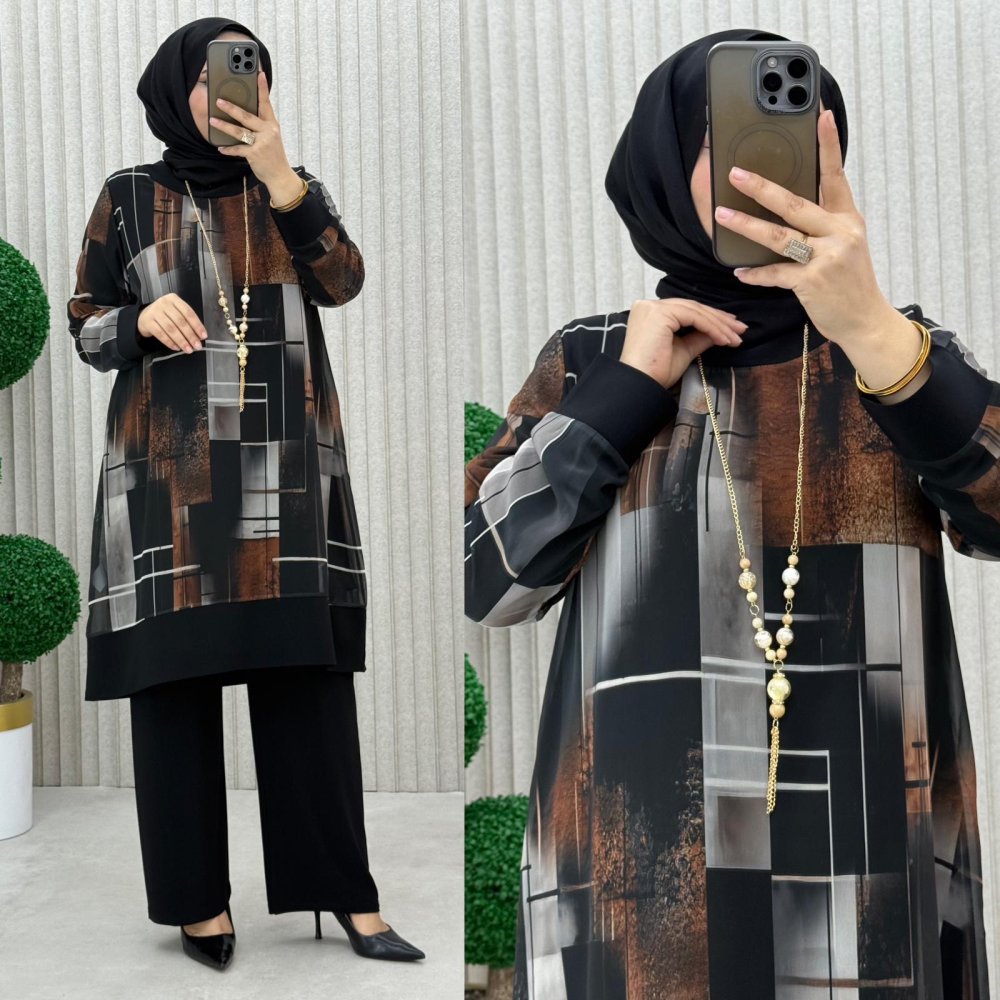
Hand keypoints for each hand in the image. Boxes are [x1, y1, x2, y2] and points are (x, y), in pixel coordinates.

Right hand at [137, 293, 206, 353]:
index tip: (203, 336)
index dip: (197, 325)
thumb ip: (187, 321)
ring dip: (181, 341)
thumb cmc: (165, 315)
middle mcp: (163, 303)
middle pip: (180, 321)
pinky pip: (160, 334)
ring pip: (171, 328)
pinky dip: (170, 342)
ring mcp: (154, 312)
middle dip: (190, 335)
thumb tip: (199, 336)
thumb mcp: (176, 312)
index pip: (188, 313)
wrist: (145, 316)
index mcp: (174, 299)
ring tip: (188, 349)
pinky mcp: (148, 322)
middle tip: (197, 346)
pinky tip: (176, 348)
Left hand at [209, 70, 290, 184]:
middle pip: (247, 116)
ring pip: (239, 131)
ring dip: (224, 126)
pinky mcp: (255, 154)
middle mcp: (268, 131)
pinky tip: (220, 147)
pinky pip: (238, 149)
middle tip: (219, 101)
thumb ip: (260, 125)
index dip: (262, 88)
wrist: (280, 175)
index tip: (258, 73)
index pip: (266, 103)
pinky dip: (228, 149)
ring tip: (212, 121)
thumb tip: (243, 113)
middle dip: (232, 108)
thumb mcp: (271, 137)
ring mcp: (262, 143)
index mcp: (272, 124)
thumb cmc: (273, 155)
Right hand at [620, 298, 747, 388]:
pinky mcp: (659, 313)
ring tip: (735, 338)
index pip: (686, 311)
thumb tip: (719, 332)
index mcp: (651, 314)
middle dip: (719, 320)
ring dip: (719, 325)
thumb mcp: (683, 351)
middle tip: (740, 331)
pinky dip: (711, 327)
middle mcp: (649, 306)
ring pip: (696, 311)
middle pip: (693, 308)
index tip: (731, 330)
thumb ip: (699, 338)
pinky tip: (724, 339)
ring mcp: (653, 308)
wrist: (641, 385)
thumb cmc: (655, 373)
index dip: (711, 319)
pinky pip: (693, 317)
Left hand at [713, 109, 899, 348]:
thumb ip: (824, 224)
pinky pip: (776, 273)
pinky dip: (756, 273)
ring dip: (746, 225)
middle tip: (736, 173)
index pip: (836, 175)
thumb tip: (789, 206)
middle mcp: (839, 233)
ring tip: (721, 215)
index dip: (829, 145)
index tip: (820, 115)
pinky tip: (739, 271)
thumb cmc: (850, 281)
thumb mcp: (847, 245)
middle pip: (795, 203)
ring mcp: (827, 257)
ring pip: (779, 236)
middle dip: (762, 188)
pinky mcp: (812, 281)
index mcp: (848, 219)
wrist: (865, 320)